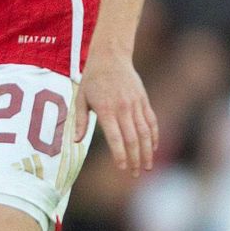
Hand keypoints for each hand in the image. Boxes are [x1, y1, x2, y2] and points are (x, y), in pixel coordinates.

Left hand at [73, 51, 157, 176]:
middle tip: (134, 174)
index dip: (120, 155)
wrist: (111, 56)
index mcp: (106, 109)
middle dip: (134, 159)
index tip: (122, 168)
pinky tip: (153, 148)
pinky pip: (151, 121)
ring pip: (145, 132)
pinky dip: (154, 136)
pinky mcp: (143, 100)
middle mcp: (122, 108)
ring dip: (147, 151)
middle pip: (132, 139)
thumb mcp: (81, 97)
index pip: (115, 137)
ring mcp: (135, 104)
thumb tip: (75, 141)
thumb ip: (80, 121)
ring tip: (147, 167)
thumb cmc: (93, 79)